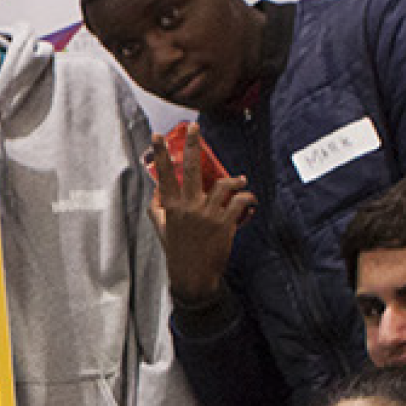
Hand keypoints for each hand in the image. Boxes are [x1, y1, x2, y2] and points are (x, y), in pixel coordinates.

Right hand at [147, 129, 253, 306]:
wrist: (193, 278)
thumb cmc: (178, 252)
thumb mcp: (163, 230)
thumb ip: (158, 209)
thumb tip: (156, 190)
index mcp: (172, 208)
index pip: (165, 176)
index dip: (162, 155)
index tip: (157, 136)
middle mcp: (188, 208)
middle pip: (192, 170)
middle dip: (193, 145)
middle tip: (194, 127)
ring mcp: (207, 215)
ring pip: (225, 183)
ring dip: (236, 180)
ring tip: (240, 180)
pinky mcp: (225, 223)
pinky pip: (241, 201)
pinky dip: (248, 198)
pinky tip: (249, 201)